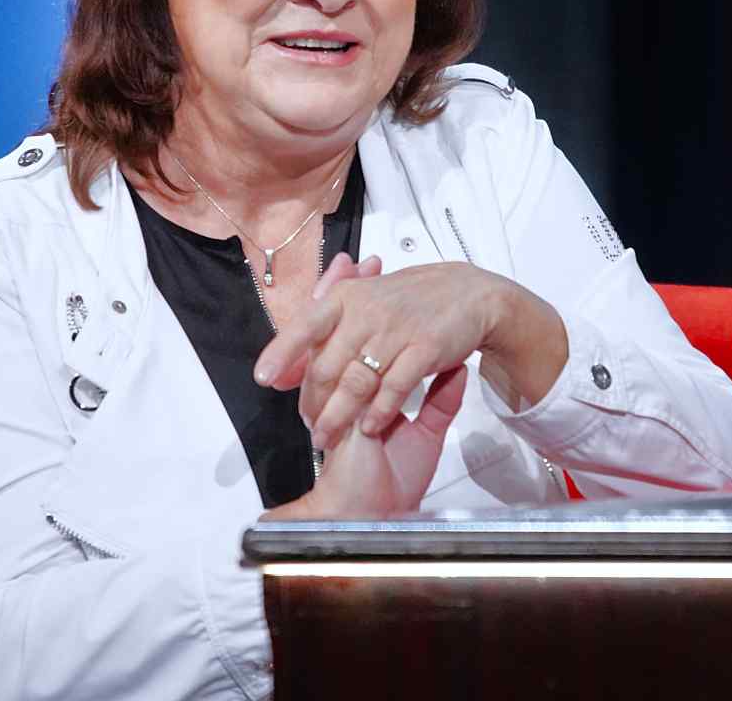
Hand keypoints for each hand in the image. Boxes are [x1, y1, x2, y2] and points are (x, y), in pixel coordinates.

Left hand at [261, 252, 467, 519]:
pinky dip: (378, 412)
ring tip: (327, 438)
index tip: (263, 379)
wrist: (468, 292)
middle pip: (327, 366)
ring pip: (356, 382)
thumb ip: (322, 337)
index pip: (305, 326)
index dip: (282, 353)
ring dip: (338, 417)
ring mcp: (397, 330)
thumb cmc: (408, 303)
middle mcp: (367, 312)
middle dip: (313, 403)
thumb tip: (282, 374)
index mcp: (346, 298)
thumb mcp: (360, 306)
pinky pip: (395, 387)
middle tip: (309, 427)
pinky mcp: (426, 349)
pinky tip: (368, 427)